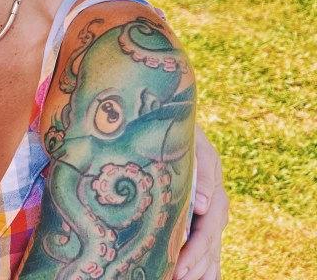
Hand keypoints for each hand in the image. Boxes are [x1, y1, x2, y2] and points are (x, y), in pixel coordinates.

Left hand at [175, 125, 228, 279]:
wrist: (176, 125)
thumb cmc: (182, 133)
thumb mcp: (195, 147)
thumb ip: (201, 174)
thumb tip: (203, 205)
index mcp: (215, 194)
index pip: (207, 231)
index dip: (194, 252)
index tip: (178, 268)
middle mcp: (215, 208)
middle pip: (209, 247)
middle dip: (193, 267)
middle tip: (174, 279)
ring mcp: (209, 215)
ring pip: (210, 252)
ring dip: (198, 270)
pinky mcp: (200, 219)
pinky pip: (207, 249)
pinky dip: (204, 267)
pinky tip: (194, 278)